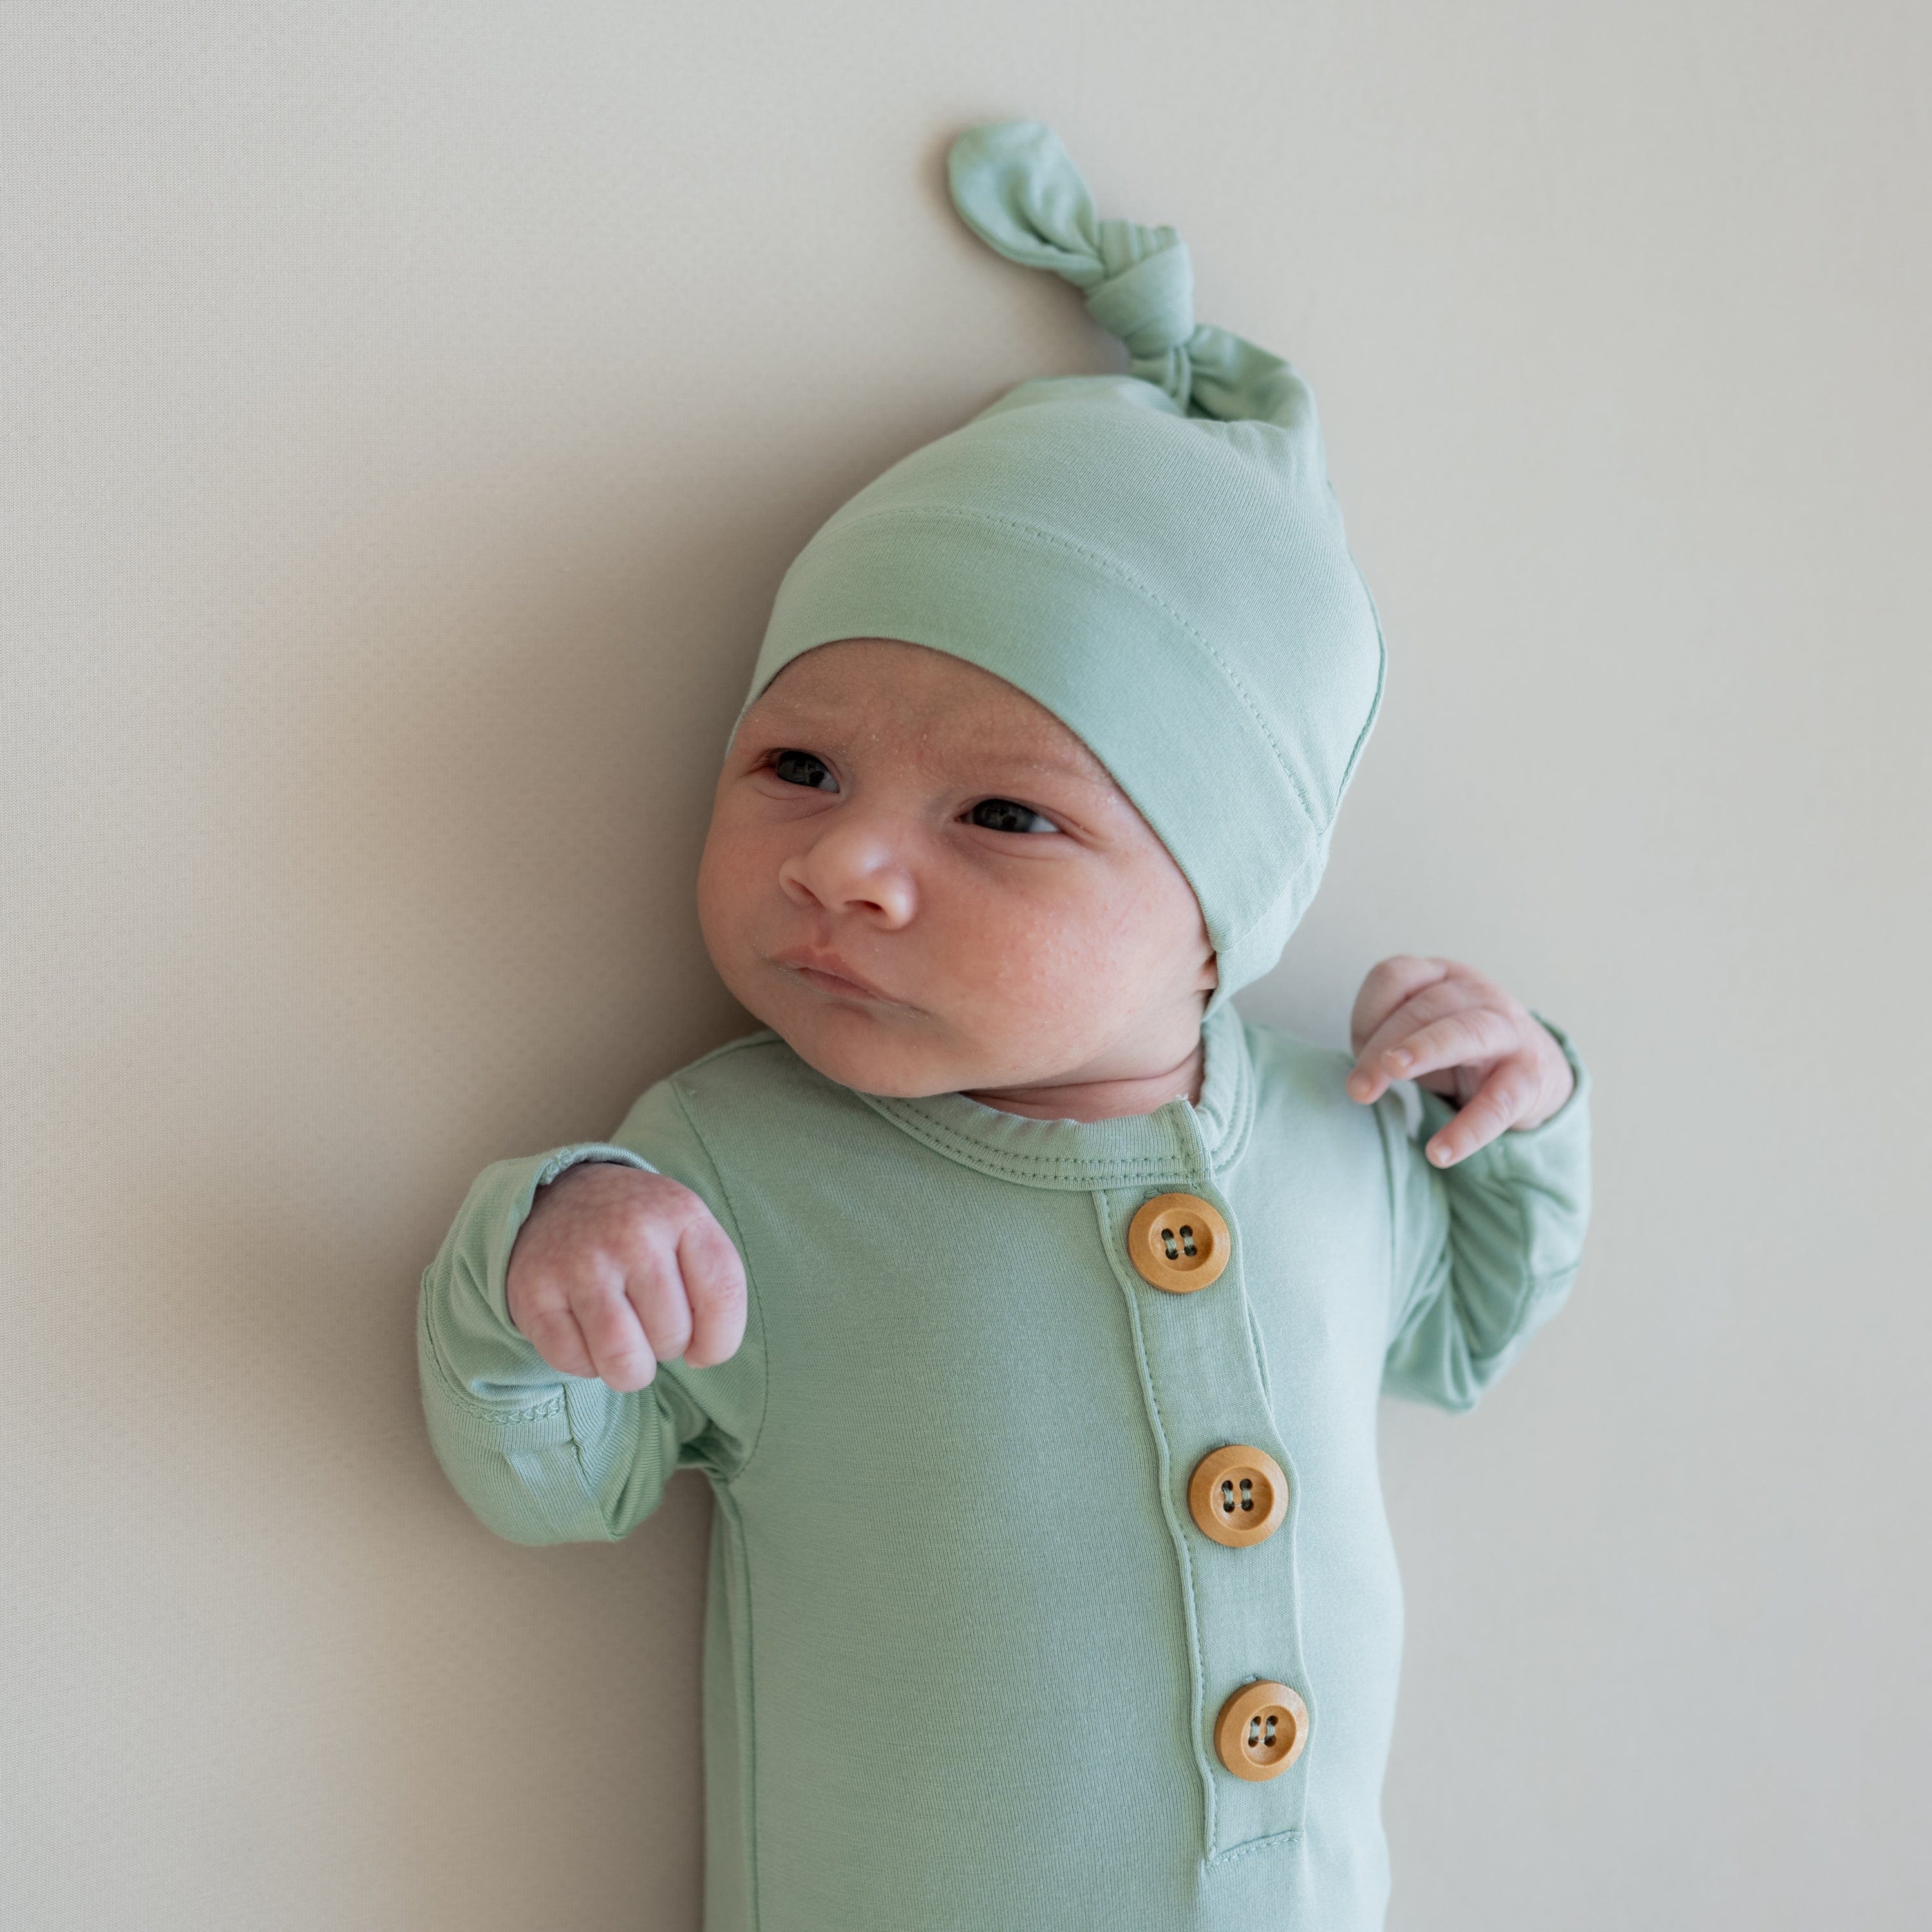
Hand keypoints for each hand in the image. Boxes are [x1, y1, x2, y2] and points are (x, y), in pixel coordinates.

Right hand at [506, 1163, 747, 1391]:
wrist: (558, 1195)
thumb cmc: (637, 1229)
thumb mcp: (686, 1229)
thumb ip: (713, 1286)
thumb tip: (702, 1355)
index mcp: (680, 1215)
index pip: (724, 1297)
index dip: (719, 1341)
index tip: (703, 1347)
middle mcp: (632, 1234)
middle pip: (673, 1336)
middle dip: (666, 1348)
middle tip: (648, 1322)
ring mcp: (580, 1263)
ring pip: (623, 1359)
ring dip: (629, 1370)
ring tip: (625, 1345)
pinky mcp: (535, 1292)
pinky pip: (572, 1362)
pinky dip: (584, 1363)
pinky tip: (586, 1333)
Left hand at [1344, 955, 1573, 1166]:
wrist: (1539, 1071)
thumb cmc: (1459, 1048)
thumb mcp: (1421, 1032)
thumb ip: (1385, 1041)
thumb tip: (1360, 1080)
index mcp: (1442, 977)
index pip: (1395, 976)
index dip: (1366, 1011)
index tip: (1354, 1048)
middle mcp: (1477, 995)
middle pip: (1423, 1008)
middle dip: (1382, 1046)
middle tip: (1358, 1088)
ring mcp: (1508, 1033)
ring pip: (1465, 1033)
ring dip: (1425, 1050)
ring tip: (1394, 1072)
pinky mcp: (1528, 1079)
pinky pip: (1497, 1103)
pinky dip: (1467, 1130)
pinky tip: (1438, 1153)